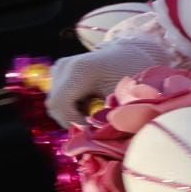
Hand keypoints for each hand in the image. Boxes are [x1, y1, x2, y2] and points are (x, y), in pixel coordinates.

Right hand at [44, 37, 167, 126]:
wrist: (134, 54)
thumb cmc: (135, 74)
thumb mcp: (126, 96)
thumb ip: (110, 116)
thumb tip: (94, 137)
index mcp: (80, 70)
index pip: (60, 105)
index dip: (73, 121)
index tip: (93, 128)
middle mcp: (64, 66)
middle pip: (55, 105)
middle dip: (73, 119)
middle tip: (96, 123)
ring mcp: (60, 67)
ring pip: (56, 103)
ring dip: (73, 113)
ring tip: (96, 110)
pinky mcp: (59, 71)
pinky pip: (59, 97)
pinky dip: (73, 105)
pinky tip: (91, 103)